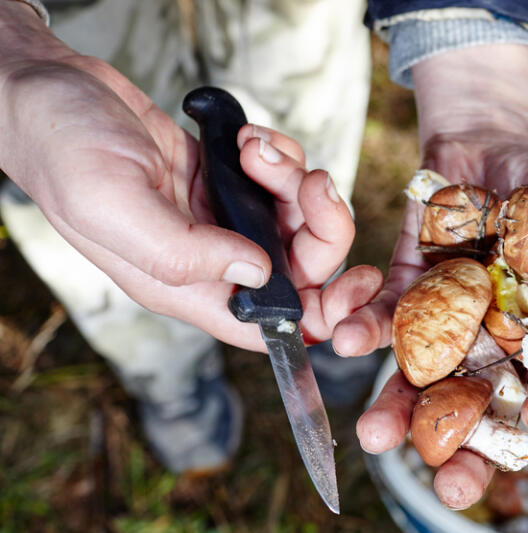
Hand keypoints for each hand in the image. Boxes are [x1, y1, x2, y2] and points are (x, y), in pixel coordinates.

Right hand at [0, 6, 379, 350]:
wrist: (52, 92)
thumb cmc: (64, 151)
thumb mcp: (113, 206)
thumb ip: (184, 251)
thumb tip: (260, 273)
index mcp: (187, 287)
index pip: (270, 326)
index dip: (322, 317)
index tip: (355, 286)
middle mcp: (212, 259)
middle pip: (304, 265)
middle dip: (320, 222)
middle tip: (306, 181)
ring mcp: (224, 217)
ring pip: (299, 215)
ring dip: (294, 178)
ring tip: (253, 148)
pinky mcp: (228, 179)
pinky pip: (284, 177)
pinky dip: (280, 155)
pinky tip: (245, 138)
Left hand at [348, 44, 527, 507]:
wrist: (494, 141)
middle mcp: (496, 345)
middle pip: (483, 408)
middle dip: (466, 449)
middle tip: (451, 484)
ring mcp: (448, 323)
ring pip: (424, 380)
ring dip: (399, 409)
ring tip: (377, 437)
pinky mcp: (407, 293)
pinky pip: (383, 319)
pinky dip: (364, 329)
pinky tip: (346, 340)